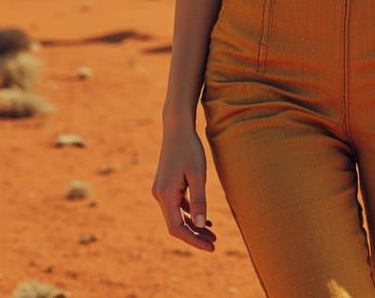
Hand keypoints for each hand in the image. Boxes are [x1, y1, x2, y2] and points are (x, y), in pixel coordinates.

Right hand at [152, 125, 217, 251]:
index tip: (211, 247)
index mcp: (165, 195)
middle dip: (195, 235)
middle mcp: (160, 195)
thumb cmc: (190, 148)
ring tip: (212, 233)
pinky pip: (177, 205)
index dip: (193, 240)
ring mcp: (161, 190)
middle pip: (176, 224)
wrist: (177, 127)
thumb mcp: (198, 174)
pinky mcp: (166, 185)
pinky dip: (189, 213)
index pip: (177, 228)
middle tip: (214, 243)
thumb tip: (200, 225)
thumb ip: (199, 200)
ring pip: (176, 216)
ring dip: (193, 225)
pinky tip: (203, 218)